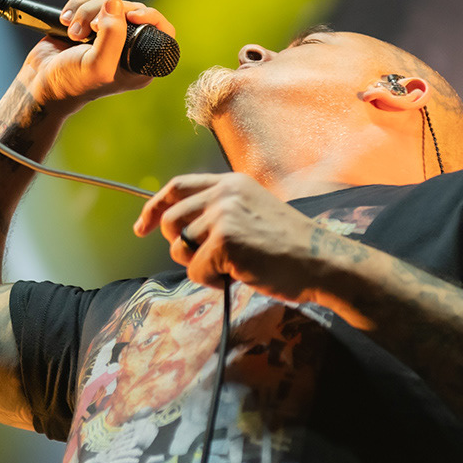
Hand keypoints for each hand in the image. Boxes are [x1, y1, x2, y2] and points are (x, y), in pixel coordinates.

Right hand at [16, 0, 175, 108]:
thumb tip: (116, 3)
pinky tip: (65, 22)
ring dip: (86, 11)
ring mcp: (109, 34)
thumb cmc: (72, 83)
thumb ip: (112, 35)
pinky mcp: (90, 23)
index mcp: (141, 63)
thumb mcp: (97, 65)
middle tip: (89, 29)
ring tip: (73, 32)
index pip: (163, 32)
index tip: (130, 15)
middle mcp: (128, 47)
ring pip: (109, 2)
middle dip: (106, 13)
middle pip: (132, 10)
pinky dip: (77, 6)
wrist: (40, 83)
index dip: (150, 17)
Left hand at [133, 173, 325, 301]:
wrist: (321, 261)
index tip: (142, 226)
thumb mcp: (253, 211)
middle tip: (209, 260)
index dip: (154, 207)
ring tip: (234, 266)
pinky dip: (212, 280)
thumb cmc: (290, 246)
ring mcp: (224, 215)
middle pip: (171, 220)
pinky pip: (195, 270)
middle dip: (181, 246)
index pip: (177, 187)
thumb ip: (219, 211)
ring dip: (201, 266)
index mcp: (231, 183)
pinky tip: (240, 274)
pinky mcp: (225, 241)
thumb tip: (180, 231)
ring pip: (181, 248)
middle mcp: (224, 193)